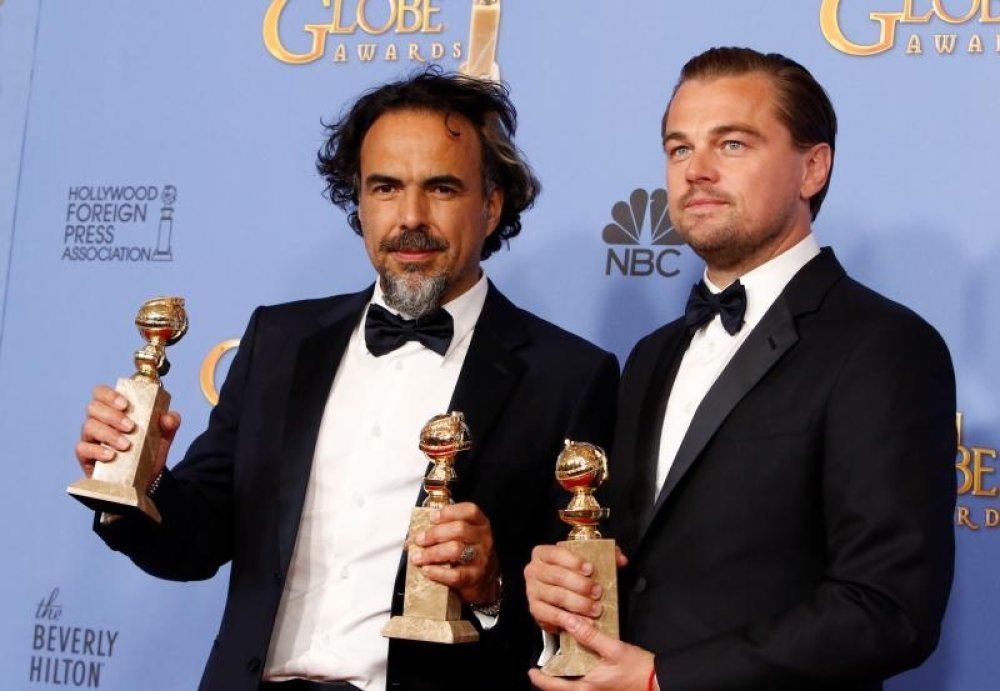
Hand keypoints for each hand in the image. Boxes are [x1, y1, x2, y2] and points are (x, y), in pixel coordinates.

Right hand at [75, 384, 180, 485]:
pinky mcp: (85, 456)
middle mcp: (98, 420)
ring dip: (108, 434)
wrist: (145, 478)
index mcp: (113, 410)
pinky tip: (111, 455)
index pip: (101, 393)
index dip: (110, 395)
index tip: (125, 405)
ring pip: (89, 426)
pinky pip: (82, 448)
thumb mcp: (163, 436)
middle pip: (93, 407)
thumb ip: (170, 424)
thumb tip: (169, 417)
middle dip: (112, 416)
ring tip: (126, 445)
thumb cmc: (148, 450)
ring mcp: (90, 438)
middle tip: (131, 427)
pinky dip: (96, 450)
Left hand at [409, 502, 499, 605]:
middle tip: (419, 540)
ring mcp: (481, 558)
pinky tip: (427, 570)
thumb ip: (439, 533)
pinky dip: (437, 572)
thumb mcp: (461, 539)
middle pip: (459, 529)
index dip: (449, 512)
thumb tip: (411, 540)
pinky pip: (454, 574)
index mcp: (480, 525)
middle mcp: (484, 539)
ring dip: (432, 552)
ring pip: (456, 549)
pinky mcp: (475, 577)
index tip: (432, 517)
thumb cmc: (468, 556)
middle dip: (434, 533)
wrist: (484, 582)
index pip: (470, 511)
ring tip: (418, 557)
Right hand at [524, 544, 627, 633]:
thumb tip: (621, 559)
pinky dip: (568, 619)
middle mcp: (533, 570)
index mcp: (543, 554)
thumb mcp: (586, 562)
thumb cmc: (571, 576)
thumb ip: (605, 556)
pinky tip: (582, 622)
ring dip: (578, 604)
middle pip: (557, 576)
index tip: (590, 569)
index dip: (573, 560)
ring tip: (595, 609)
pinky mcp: (535, 609)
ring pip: (557, 596)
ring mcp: (532, 590)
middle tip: (597, 592)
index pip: (556, 553)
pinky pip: (551, 615)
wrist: (557, 597)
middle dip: (580, 585)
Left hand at [528, 612, 654, 690]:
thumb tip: (571, 623)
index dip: (540, 680)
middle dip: (549, 685)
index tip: (532, 672)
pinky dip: (576, 685)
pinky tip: (579, 674)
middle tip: (541, 673)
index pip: (555, 687)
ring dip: (562, 686)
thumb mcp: (614, 649)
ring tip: (557, 674)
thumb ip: (591, 636)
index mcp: (588, 686)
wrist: (659, 683)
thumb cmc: (640, 670)